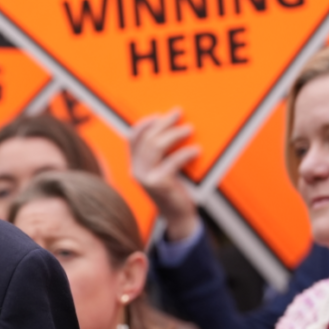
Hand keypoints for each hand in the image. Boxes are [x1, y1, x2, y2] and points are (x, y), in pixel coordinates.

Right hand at [129, 110, 200, 240]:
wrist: (178, 215)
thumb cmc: (174, 188)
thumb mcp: (164, 168)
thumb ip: (162, 153)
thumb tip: (173, 126)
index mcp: (135, 164)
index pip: (132, 137)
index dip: (144, 123)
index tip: (160, 114)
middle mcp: (136, 169)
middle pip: (145, 138)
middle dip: (163, 123)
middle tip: (179, 113)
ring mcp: (145, 177)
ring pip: (155, 146)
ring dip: (174, 134)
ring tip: (189, 129)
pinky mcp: (158, 184)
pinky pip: (171, 162)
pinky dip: (185, 154)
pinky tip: (196, 150)